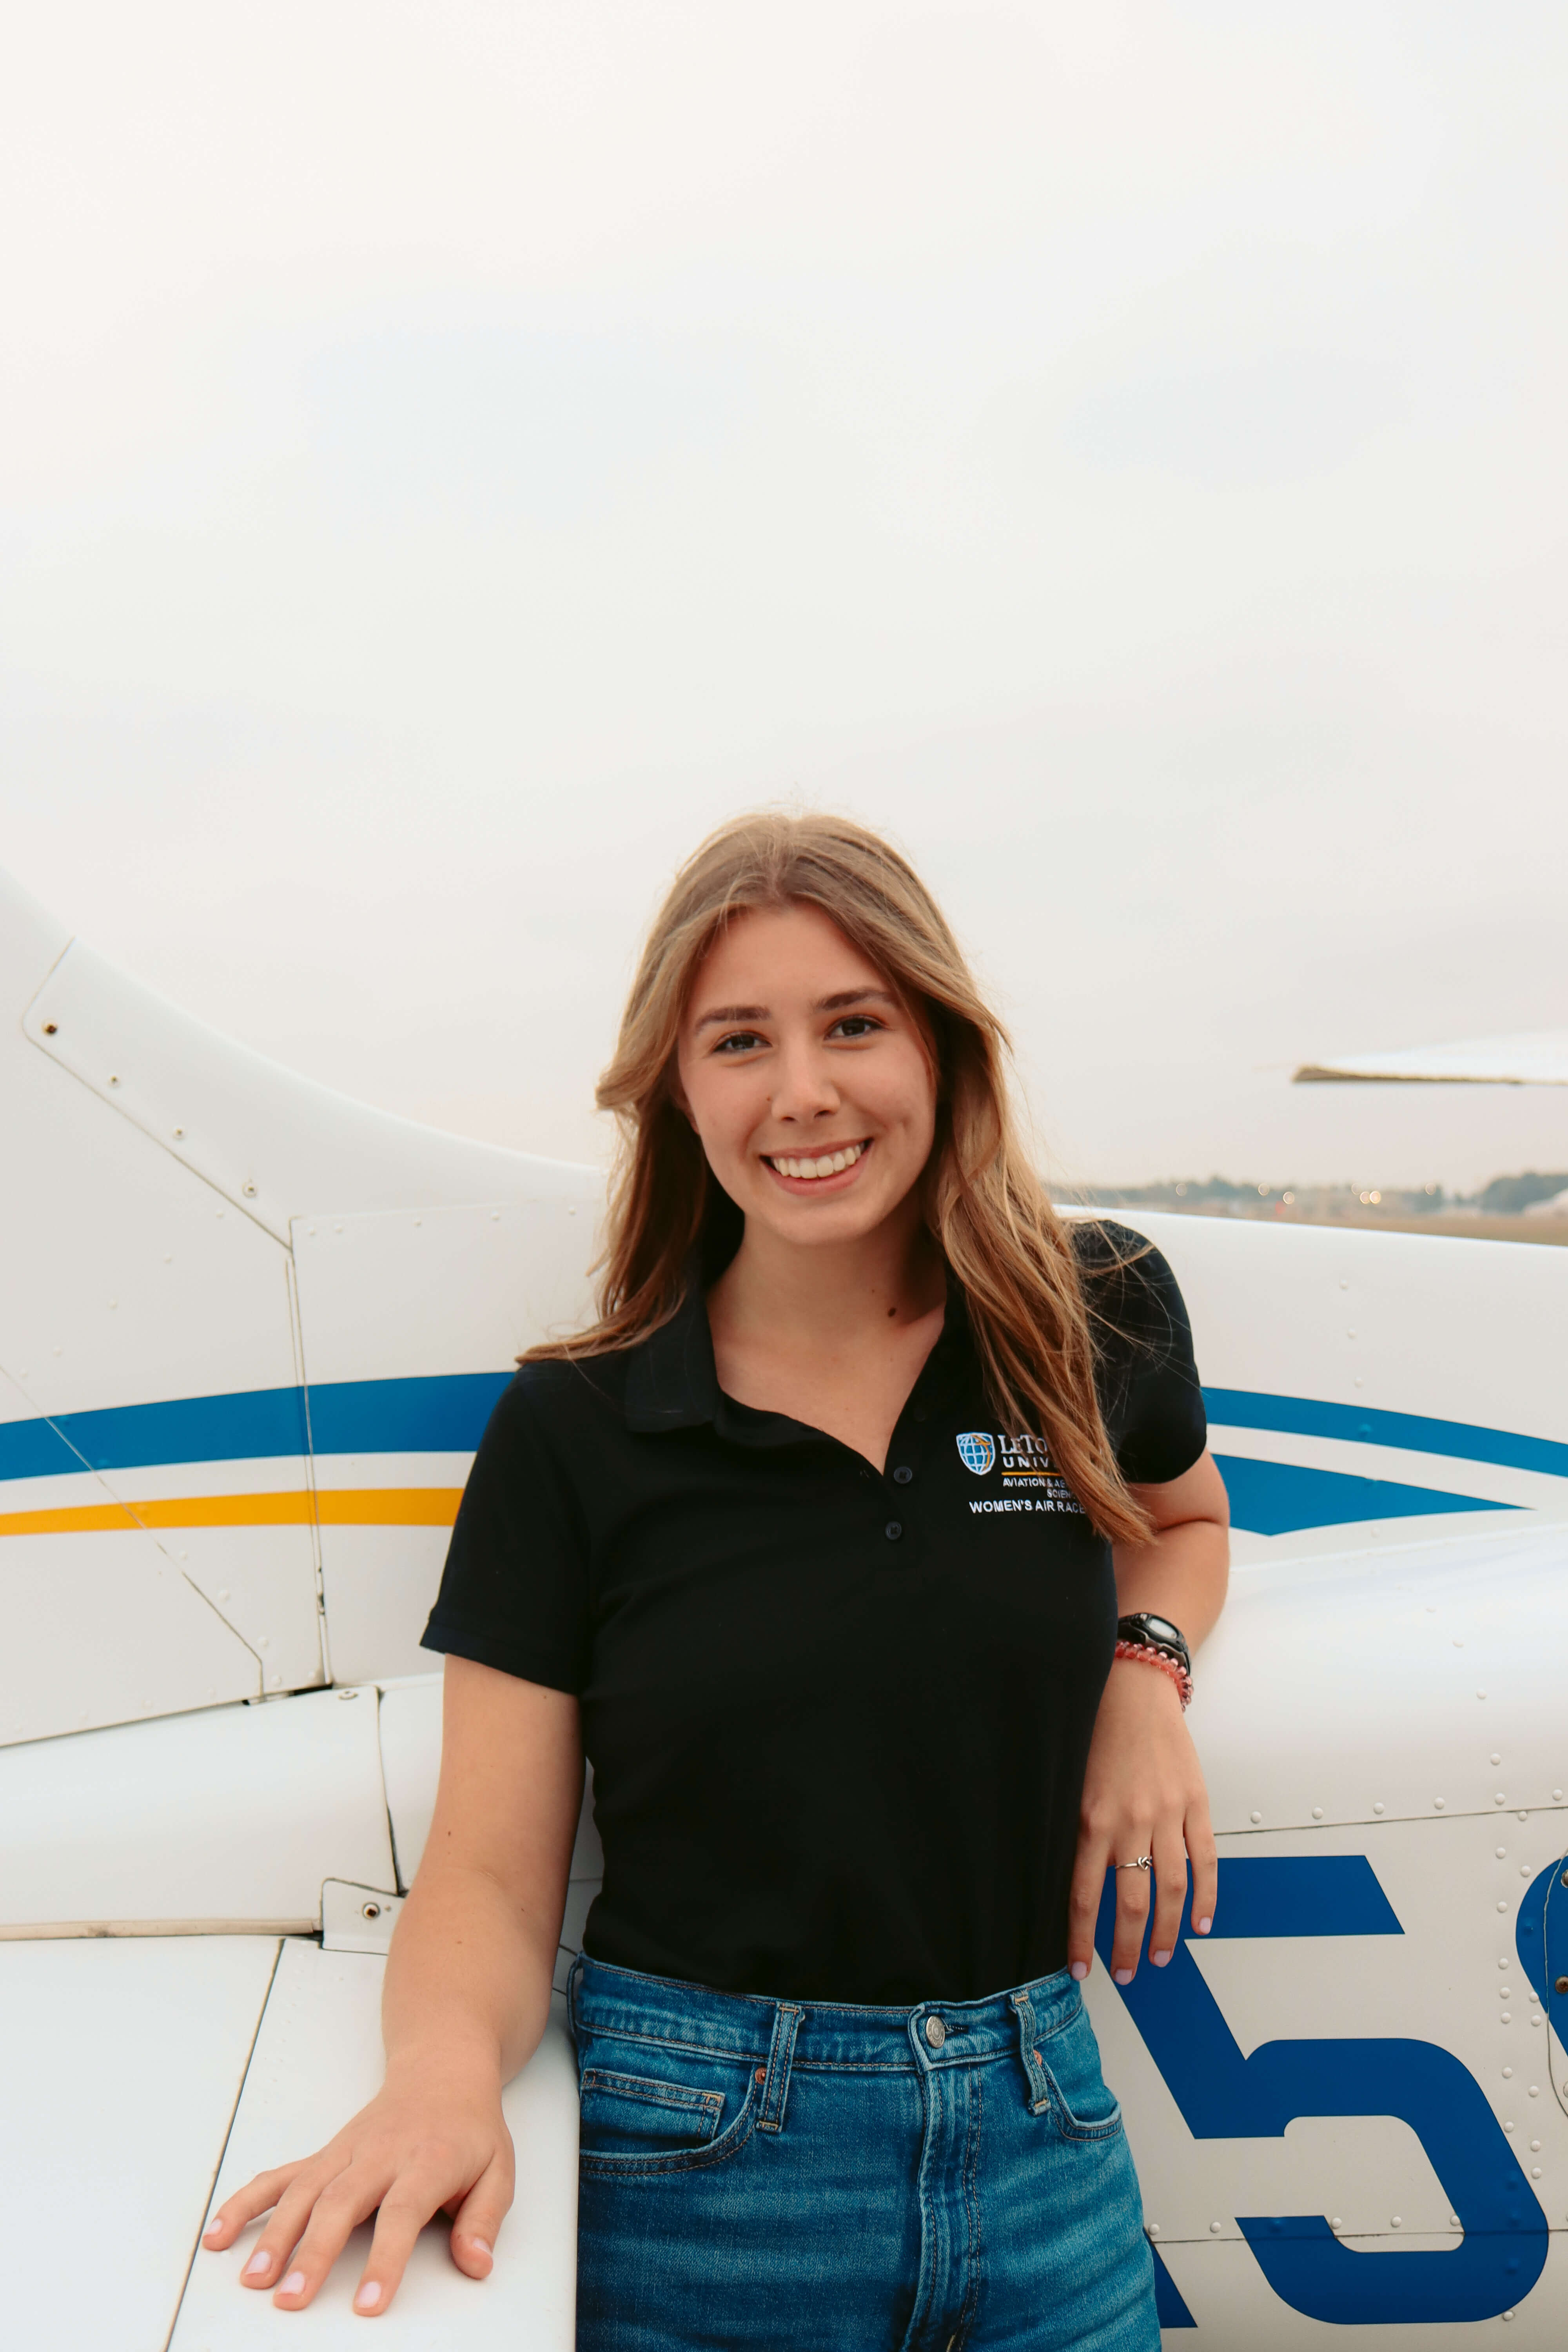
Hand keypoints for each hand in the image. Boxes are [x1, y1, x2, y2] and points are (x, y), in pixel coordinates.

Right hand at [201, 2052, 513, 2315]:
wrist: (442, 2069)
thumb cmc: (469, 2127)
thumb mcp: (498, 2168)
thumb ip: (485, 2219)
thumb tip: (477, 2264)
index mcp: (427, 2160)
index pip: (402, 2212)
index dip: (385, 2259)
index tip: (368, 2304)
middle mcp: (379, 2154)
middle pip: (340, 2203)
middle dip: (312, 2253)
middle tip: (290, 2300)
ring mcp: (345, 2151)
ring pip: (304, 2190)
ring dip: (274, 2233)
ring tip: (252, 2278)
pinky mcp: (324, 2153)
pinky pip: (280, 2175)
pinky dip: (247, 2201)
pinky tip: (220, 2232)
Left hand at [1066, 1655, 1216, 1985]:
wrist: (1135, 1686)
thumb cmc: (1096, 1731)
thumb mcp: (1070, 1783)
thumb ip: (1074, 1832)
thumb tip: (1069, 1885)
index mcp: (1091, 1819)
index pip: (1083, 1897)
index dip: (1081, 1940)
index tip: (1079, 1970)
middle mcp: (1131, 1822)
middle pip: (1131, 1902)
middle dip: (1127, 1947)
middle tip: (1125, 1975)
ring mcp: (1168, 1814)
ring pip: (1171, 1889)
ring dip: (1168, 1931)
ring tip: (1161, 1957)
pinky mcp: (1196, 1803)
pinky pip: (1205, 1860)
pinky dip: (1206, 1896)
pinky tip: (1202, 1923)